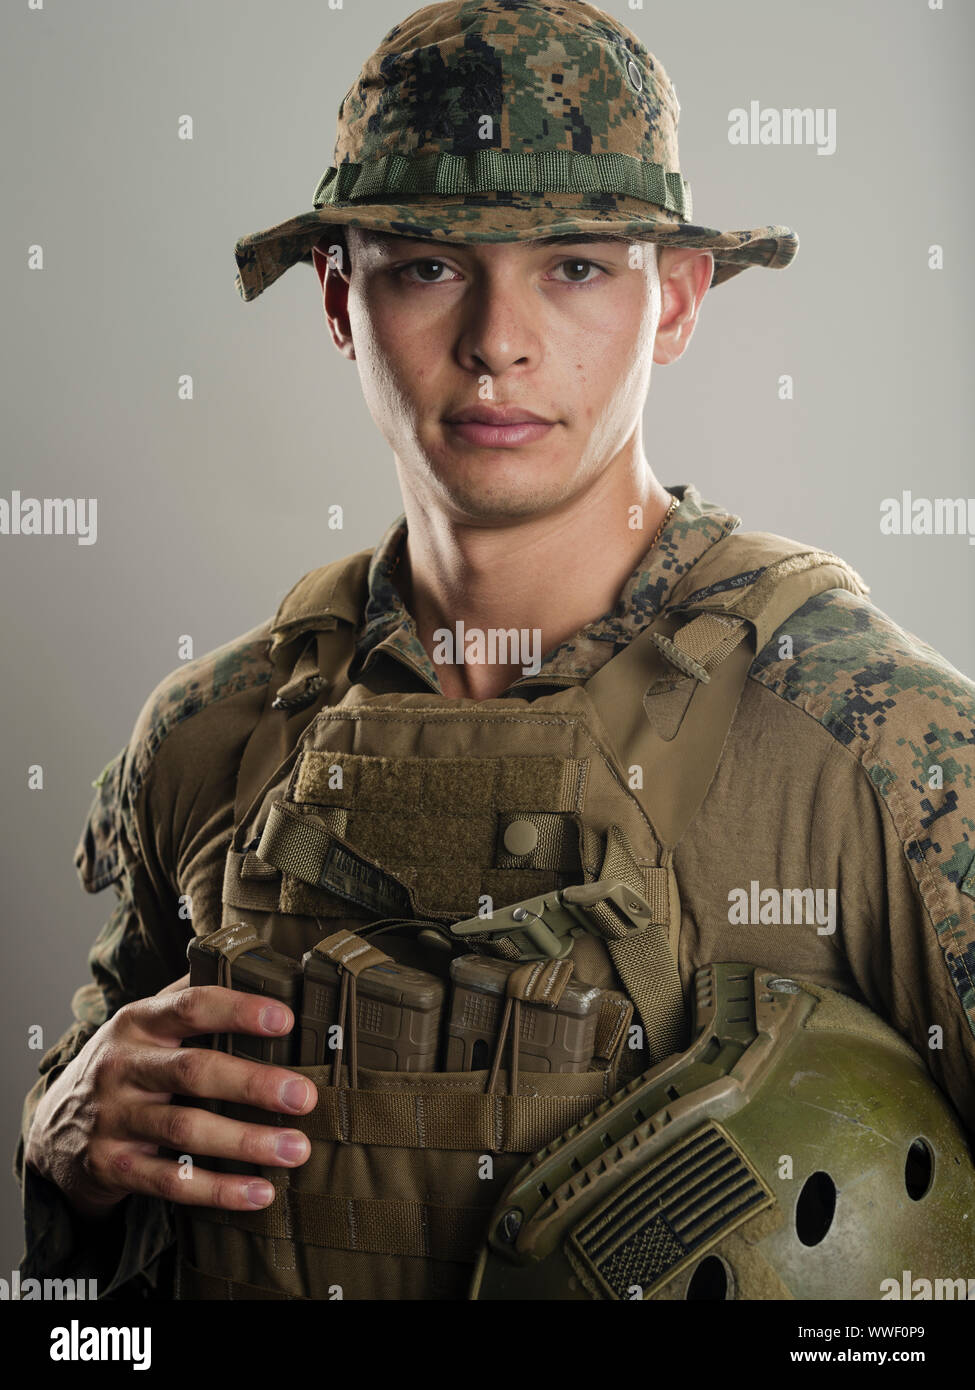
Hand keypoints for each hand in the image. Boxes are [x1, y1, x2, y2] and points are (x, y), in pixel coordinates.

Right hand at [24, 972, 315, 1218]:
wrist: (53, 1128)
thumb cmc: (126, 1064)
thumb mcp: (145, 1022)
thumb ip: (192, 994)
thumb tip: (263, 966)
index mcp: (139, 1022)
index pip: (190, 1006)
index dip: (238, 1010)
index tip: (284, 1018)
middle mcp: (124, 1066)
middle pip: (193, 1071)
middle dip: (253, 1083)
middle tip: (305, 1095)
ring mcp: (115, 1118)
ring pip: (186, 1130)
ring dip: (246, 1141)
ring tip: (296, 1149)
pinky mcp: (114, 1167)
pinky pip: (171, 1182)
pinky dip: (218, 1189)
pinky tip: (260, 1192)